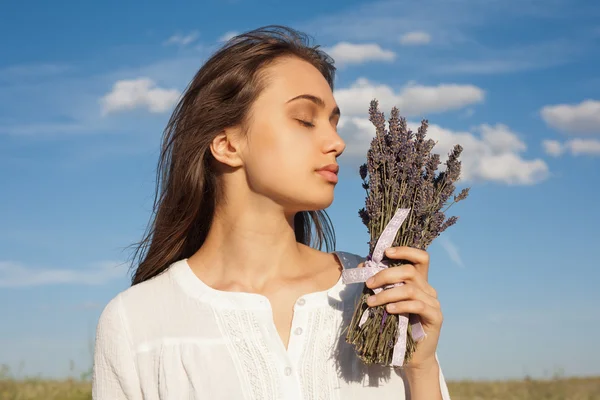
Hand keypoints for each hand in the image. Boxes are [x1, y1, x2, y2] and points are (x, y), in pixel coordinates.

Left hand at [362, 246, 441, 368]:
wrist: (411, 354)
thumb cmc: (397, 325)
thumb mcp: (387, 300)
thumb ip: (380, 284)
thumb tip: (363, 266)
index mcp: (419, 281)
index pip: (420, 258)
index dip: (405, 251)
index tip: (386, 252)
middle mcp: (428, 288)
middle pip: (410, 271)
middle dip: (386, 275)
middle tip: (368, 284)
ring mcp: (434, 302)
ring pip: (410, 289)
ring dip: (387, 293)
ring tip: (372, 302)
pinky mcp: (435, 317)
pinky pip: (418, 305)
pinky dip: (400, 306)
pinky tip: (389, 310)